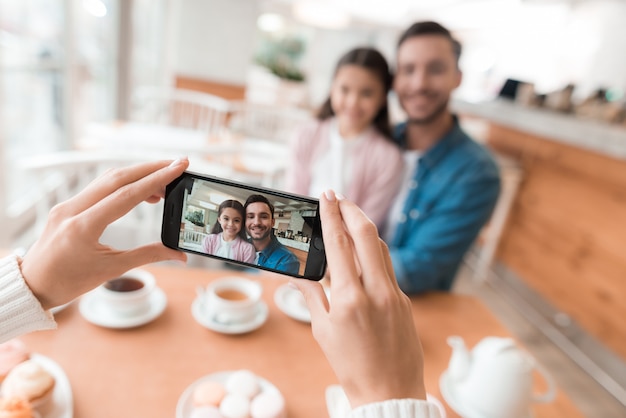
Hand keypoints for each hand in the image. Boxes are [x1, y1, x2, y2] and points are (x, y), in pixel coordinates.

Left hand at [20, 158, 189, 309]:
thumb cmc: (67, 282)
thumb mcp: (110, 270)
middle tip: (177, 165)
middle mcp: (72, 209)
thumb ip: (147, 256)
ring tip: (163, 180)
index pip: (127, 195)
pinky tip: (140, 191)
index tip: (177, 168)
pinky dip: (123, 184)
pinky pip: (98, 187)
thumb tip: (178, 254)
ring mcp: (67, 205)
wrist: (32, 285)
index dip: (156, 179)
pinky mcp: (67, 205)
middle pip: (117, 177)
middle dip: (150, 168)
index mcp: (82, 227)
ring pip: (107, 179)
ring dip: (137, 174)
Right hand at [291, 190, 425, 407]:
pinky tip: (364, 252)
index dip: (332, 215)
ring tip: (350, 218)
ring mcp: (394, 294)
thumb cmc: (351, 367)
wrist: (388, 392)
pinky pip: (389, 267)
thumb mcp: (322, 331)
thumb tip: (296, 273)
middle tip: (339, 198)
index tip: (327, 196)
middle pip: (367, 235)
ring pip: (382, 248)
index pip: (340, 244)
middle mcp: (376, 291)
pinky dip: (375, 252)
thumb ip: (310, 295)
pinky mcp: (405, 301)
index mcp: (350, 298)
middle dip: (352, 210)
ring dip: (365, 228)